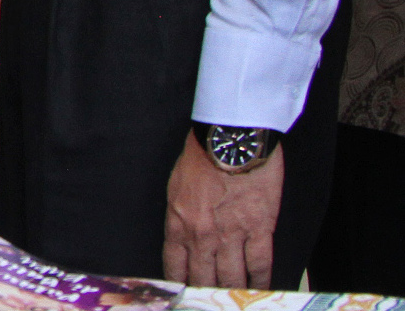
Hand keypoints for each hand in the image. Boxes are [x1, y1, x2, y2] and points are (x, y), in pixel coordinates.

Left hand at [164, 136, 282, 288]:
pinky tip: (260, 289)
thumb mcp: (177, 185)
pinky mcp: (260, 229)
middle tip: (209, 300)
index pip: (175, 265)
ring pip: (232, 276)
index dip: (180, 282)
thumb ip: (181, 213)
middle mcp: (203, 236)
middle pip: (204, 277)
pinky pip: (260, 264)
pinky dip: (261, 280)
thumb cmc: (202, 155)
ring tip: (234, 300)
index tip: (184, 292)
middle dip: (206, 292)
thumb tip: (186, 231)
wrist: (232, 141)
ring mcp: (233, 235)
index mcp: (179, 223)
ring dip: (233, 290)